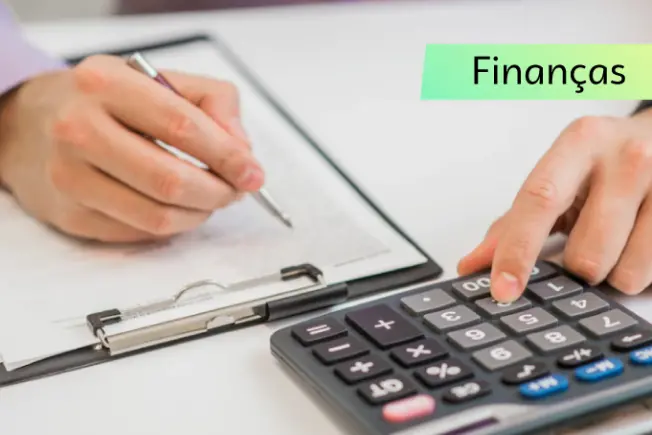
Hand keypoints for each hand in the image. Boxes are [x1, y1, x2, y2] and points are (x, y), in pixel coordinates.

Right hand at [0, 55, 261, 242]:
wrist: (30, 126)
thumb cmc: (106, 102)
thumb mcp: (158, 79)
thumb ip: (214, 102)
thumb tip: (242, 151)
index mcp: (106, 84)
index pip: (184, 127)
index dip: (229, 156)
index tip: (253, 173)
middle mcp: (79, 129)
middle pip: (172, 181)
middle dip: (218, 192)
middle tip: (235, 191)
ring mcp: (69, 177)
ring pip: (158, 217)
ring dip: (200, 214)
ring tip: (210, 199)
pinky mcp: (70, 215)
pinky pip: (140, 233)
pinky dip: (173, 225)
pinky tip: (177, 208)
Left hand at [458, 111, 651, 301]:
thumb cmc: (604, 161)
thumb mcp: (558, 178)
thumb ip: (513, 223)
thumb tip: (471, 265)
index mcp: (579, 144)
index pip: (539, 201)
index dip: (517, 251)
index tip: (502, 289)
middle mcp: (627, 158)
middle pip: (585, 254)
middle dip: (577, 266)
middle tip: (586, 242)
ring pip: (624, 272)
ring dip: (613, 271)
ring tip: (619, 238)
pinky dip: (639, 269)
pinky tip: (640, 239)